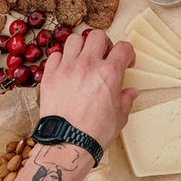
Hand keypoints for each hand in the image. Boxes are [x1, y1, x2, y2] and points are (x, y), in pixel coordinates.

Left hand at [39, 30, 137, 148]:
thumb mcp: (120, 116)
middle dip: (104, 44)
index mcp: (110, 73)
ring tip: (83, 59)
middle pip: (97, 35)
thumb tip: (130, 92)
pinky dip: (62, 59)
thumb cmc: (95, 132)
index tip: (126, 63)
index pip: (124, 47)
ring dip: (82, 46)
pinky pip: (55, 55)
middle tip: (104, 57)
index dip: (128, 53)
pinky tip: (66, 69)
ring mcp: (66, 68)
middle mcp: (88, 65)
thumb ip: (126, 99)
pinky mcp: (49, 76)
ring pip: (74, 39)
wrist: (67, 144)